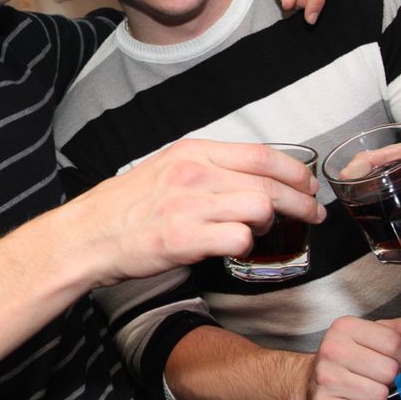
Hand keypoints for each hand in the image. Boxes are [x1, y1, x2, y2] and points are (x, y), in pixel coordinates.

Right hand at [70, 139, 325, 286]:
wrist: (87, 235)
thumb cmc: (126, 207)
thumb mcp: (165, 169)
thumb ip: (205, 169)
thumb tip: (251, 178)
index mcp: (191, 151)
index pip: (261, 154)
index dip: (294, 171)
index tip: (308, 184)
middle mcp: (193, 172)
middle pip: (269, 182)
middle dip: (302, 201)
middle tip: (313, 215)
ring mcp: (188, 204)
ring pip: (260, 207)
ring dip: (271, 223)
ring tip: (266, 233)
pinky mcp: (183, 238)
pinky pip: (239, 239)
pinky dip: (245, 246)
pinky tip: (234, 248)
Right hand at [306, 316, 400, 399]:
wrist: (310, 380)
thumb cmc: (349, 356)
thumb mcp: (374, 334)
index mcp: (345, 326)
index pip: (394, 343)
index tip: (393, 361)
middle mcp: (332, 349)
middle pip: (388, 371)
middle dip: (389, 378)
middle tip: (376, 376)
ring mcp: (326, 377)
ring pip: (379, 395)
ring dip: (378, 397)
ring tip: (364, 388)